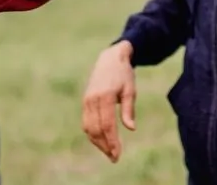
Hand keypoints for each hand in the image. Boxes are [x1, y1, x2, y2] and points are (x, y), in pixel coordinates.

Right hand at [82, 41, 136, 162]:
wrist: (109, 58)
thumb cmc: (123, 74)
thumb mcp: (130, 90)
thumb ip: (129, 110)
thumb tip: (131, 128)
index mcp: (105, 96)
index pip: (107, 125)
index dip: (112, 141)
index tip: (118, 154)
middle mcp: (92, 100)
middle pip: (96, 129)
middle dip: (105, 146)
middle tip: (115, 158)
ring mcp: (86, 101)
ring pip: (88, 128)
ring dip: (97, 142)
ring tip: (109, 152)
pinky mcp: (85, 102)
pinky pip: (86, 122)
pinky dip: (93, 134)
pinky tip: (102, 141)